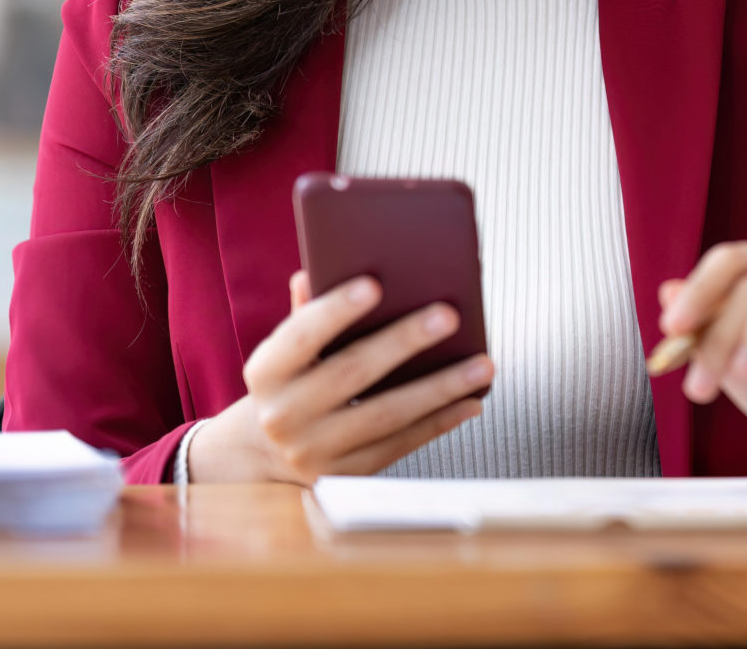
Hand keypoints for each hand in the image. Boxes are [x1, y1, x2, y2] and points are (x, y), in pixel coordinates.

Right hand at [184, 271, 493, 483]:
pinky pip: (400, 445)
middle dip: (403, 342)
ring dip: (440, 388)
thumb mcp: (287, 349)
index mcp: (265, 372)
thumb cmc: (291, 382)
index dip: (335, 310)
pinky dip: (440, 422)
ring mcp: (314, 451)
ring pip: (386, 416)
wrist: (267, 451)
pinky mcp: (346, 475)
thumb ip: (307, 311)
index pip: (300, 335)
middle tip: (448, 315)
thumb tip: (317, 271)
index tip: (374, 284)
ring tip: (481, 364)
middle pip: (351, 373)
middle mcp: (283, 415)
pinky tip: (470, 401)